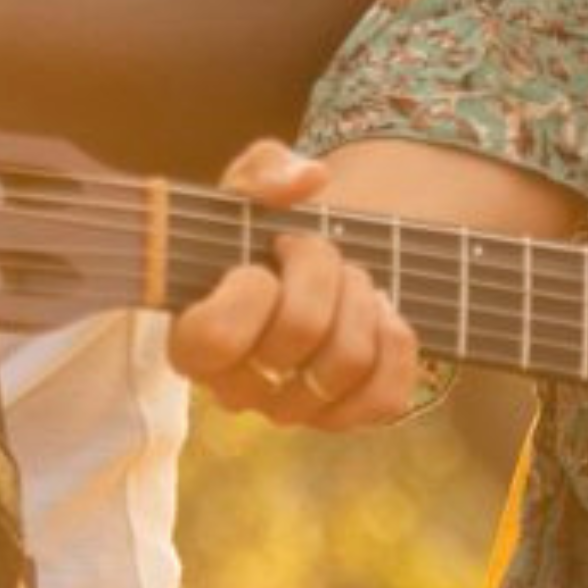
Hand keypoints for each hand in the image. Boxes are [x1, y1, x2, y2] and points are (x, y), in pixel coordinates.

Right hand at [163, 143, 424, 429]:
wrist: (305, 266)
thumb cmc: (262, 228)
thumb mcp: (250, 185)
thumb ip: (265, 170)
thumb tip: (307, 180)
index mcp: (192, 340)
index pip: (215, 336)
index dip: (250, 288)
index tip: (258, 261)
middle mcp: (238, 388)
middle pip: (299, 331)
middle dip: (320, 267)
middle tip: (313, 249)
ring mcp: (292, 410)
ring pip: (347, 359)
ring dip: (359, 297)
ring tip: (346, 277)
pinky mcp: (344, 418)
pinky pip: (386, 396)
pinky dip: (394, 340)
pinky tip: (377, 312)